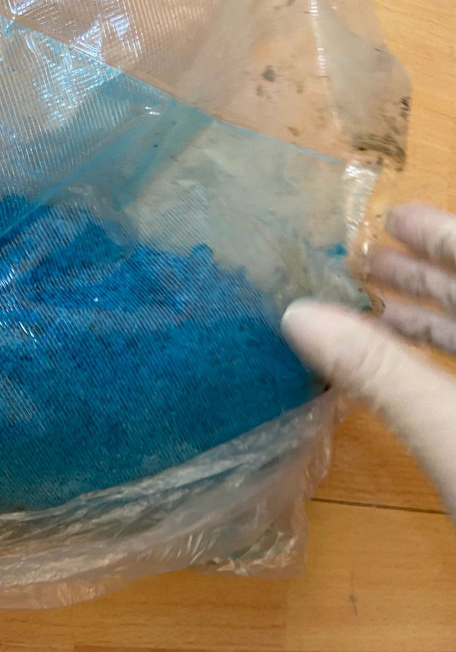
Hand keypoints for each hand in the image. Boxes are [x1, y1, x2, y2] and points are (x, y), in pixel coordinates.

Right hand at [282, 203, 455, 514]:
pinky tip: (394, 366)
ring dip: (424, 321)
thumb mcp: (446, 429)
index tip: (391, 217)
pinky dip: (434, 366)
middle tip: (365, 260)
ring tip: (369, 306)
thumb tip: (297, 315)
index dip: (440, 235)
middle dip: (424, 274)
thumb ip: (376, 369)